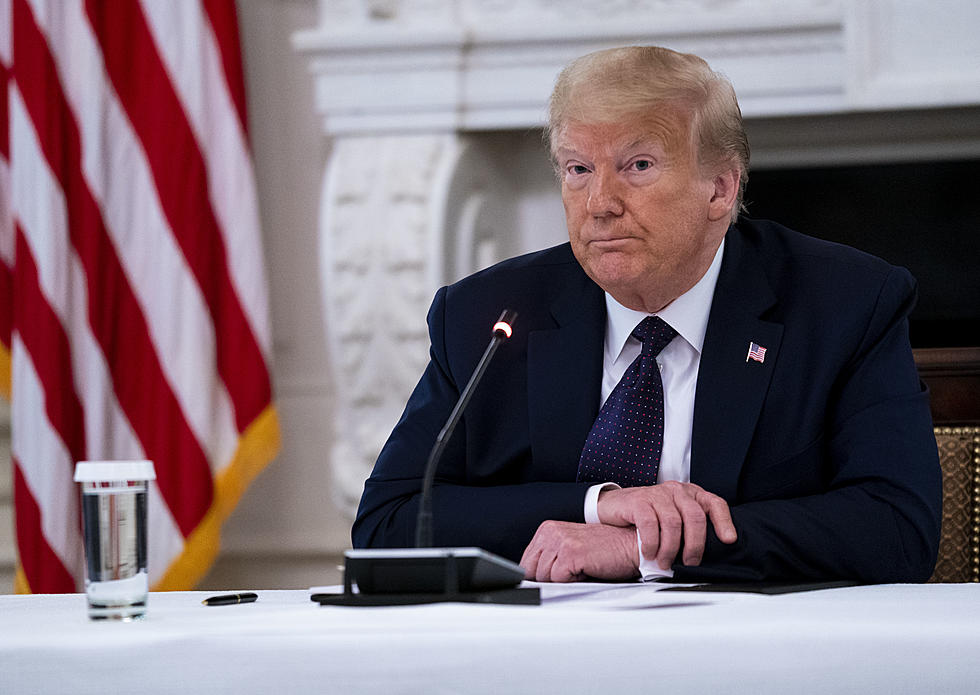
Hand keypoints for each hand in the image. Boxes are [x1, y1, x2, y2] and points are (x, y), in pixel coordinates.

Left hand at [520, 521, 639, 581]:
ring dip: (564, 581)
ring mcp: (560, 541)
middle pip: (532, 571)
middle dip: (550, 580)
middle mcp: (551, 531)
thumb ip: (550, 559)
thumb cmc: (606, 551)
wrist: (631, 546)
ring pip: (545, 578)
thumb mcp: (571, 549)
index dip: (538, 576)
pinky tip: (587, 571)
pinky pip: (559, 580)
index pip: (526, 562)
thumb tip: (531, 580)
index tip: (552, 579)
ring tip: (582, 569)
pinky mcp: (571, 553)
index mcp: (548, 529)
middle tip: (572, 574)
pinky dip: (573, 583)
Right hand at [596, 482, 736, 569]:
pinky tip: (649, 552)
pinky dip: (651, 543)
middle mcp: (676, 491)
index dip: (724, 522)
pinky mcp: (639, 500)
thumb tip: (711, 554)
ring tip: (665, 562)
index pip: (714, 504)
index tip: (729, 541)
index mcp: (690, 494)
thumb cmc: (648, 516)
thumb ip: (690, 528)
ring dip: (670, 548)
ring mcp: (657, 493)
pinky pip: (650, 524)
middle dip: (695, 545)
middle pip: (695, 517)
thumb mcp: (673, 518)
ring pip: (673, 523)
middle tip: (690, 562)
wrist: (614, 507)